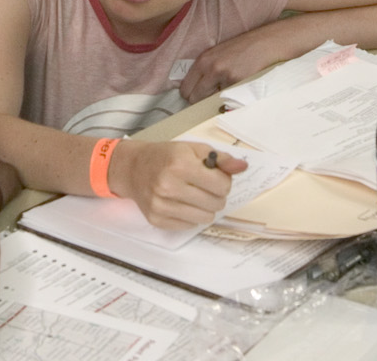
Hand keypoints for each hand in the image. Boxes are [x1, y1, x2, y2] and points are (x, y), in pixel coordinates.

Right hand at [109, 140, 246, 228]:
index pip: (221, 185)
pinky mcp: (157, 220)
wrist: (133, 168)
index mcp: (181, 165)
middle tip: (204, 186)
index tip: (214, 176)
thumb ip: (220, 159)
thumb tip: (242, 167)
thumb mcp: (194, 149)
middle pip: (215, 203)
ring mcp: (162, 206)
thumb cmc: (167, 156)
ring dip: (205, 208)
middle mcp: (169, 187)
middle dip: (216, 195)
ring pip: (205, 218)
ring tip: (195, 196)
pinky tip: (182, 203)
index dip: (223, 181)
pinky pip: (189, 226)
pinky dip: (191, 216)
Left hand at [180, 30, 291, 101]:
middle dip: (200, 101)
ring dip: (216, 100)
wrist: (265, 43)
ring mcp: (224, 77)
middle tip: (210, 97)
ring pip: (210, 101)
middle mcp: (211, 68)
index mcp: (203, 60)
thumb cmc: (242, 49)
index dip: (190, 94)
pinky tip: (237, 88)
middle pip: (193, 98)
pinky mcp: (238, 83)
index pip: (185, 88)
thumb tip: (194, 89)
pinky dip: (230, 98)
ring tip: (227, 89)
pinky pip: (227, 100)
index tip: (196, 96)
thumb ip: (205, 69)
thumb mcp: (218, 54)